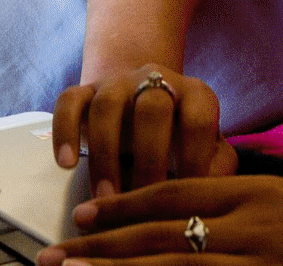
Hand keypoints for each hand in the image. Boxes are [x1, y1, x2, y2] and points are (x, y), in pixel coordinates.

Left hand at [36, 175, 282, 265]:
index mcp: (250, 194)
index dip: (121, 208)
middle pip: (158, 236)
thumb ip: (240, 208)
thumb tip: (193, 221)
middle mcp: (248, 225)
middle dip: (100, 250)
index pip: (171, 196)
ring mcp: (258, 261)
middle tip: (53, 258)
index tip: (82, 219)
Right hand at [52, 64, 237, 195]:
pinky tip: (65, 164)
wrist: (142, 96)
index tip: (186, 198)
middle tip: (140, 201)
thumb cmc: (181, 135)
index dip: (194, 158)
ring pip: (107, 106)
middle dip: (147, 158)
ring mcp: (118, 82)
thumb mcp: (207, 147)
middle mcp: (157, 80)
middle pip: (152, 108)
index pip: (199, 120)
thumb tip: (212, 193)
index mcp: (195, 94)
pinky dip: (64, 131)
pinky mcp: (85, 89)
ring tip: (104, 199)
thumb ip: (218, 166)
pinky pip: (69, 101)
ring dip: (105, 156)